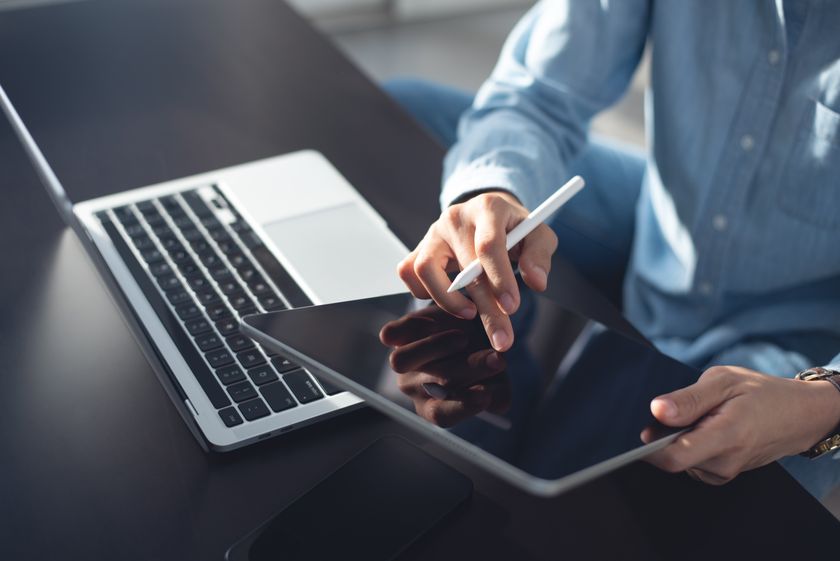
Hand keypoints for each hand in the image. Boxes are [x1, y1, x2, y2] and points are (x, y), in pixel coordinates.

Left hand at [379, 304, 509, 426]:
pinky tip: (434, 321)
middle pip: (433, 384)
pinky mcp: (394, 335)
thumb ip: (497, 394)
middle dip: (470, 370)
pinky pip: (392, 334)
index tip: (485, 394)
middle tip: (496, 358)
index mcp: (436, 406)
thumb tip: (497, 403)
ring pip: (402, 361)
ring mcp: (402, 361)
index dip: (463, 406)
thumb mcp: (496, 378)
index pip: (442, 415)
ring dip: (435, 348)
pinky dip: (410, 327)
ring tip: (464, 338)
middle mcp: (414, 387)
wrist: (469, 318)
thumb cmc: (483, 356)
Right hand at [397, 191, 557, 351]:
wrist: (490, 216)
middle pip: (464, 267)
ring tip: (470, 313)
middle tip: (502, 338)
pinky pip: (408, 273)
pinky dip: (422, 292)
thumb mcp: (538, 235)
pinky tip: (448, 298)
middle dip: (485, 308)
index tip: (511, 307)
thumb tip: (536, 282)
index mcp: (488, 208)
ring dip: (447, 300)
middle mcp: (455, 217)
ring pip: (425, 269)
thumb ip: (539, 256)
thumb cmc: (515, 230)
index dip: (500, 279)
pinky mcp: (419, 247)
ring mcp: (433, 232)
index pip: (489, 245)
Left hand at [643, 366, 839, 484]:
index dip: (648, 448)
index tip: (638, 430)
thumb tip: (656, 410)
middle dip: (664, 435)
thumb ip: (688, 398)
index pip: (674, 458)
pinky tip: (702, 428)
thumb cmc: (762, 393)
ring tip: (698, 415)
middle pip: (672, 458)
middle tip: (674, 409)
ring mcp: (723, 472)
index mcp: (726, 436)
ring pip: (680, 460)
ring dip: (678, 439)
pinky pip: (690, 462)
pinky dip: (688, 445)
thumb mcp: (724, 381)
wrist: (798, 415)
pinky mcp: (720, 474)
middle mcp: (724, 463)